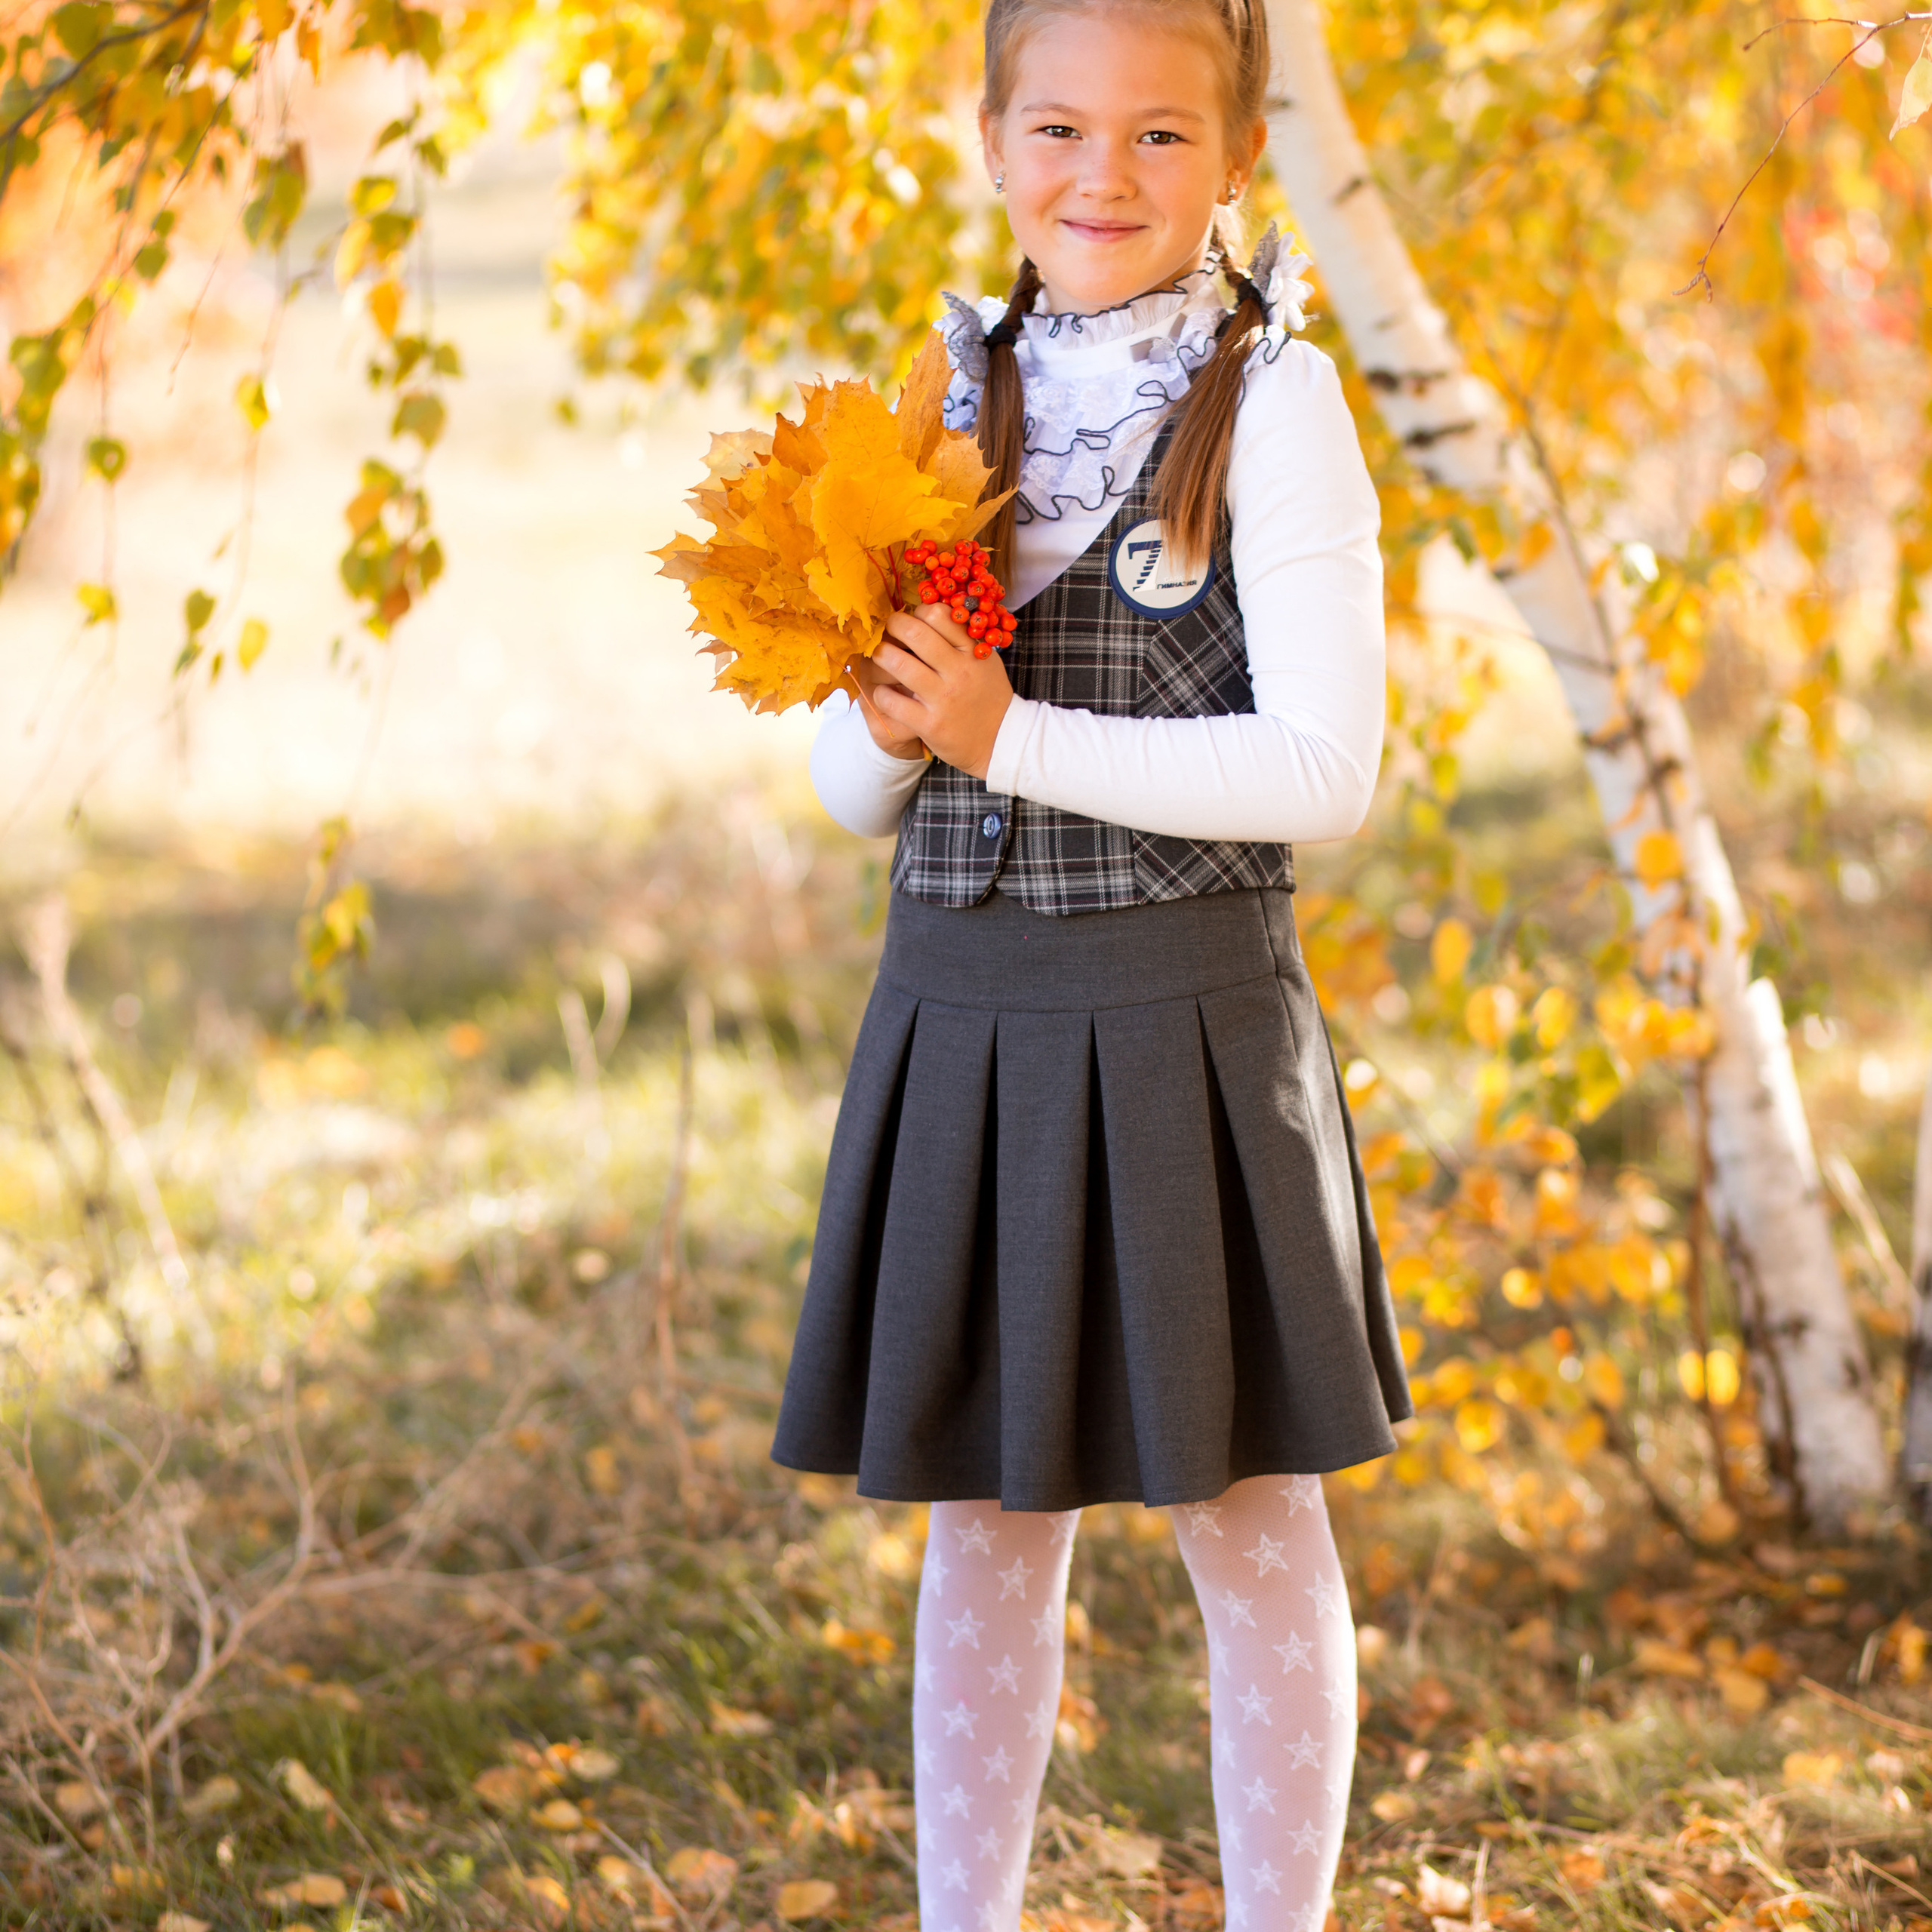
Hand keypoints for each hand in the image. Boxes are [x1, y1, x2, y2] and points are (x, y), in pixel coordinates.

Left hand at [860, 605, 1013, 778]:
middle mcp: (959, 672)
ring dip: (881, 655)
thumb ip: (963, 640)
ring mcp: (943, 699)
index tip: (914, 620)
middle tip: (888, 630)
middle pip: (915, 633)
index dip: (919, 612)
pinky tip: (885, 693)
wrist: (1002, 742)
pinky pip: (892, 702)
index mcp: (972, 653)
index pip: (938, 615)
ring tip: (881, 656)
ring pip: (898, 664)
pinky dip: (882, 694)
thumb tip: (932, 612)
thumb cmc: (989, 698)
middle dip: (893, 625)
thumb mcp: (986, 662)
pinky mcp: (930, 725)